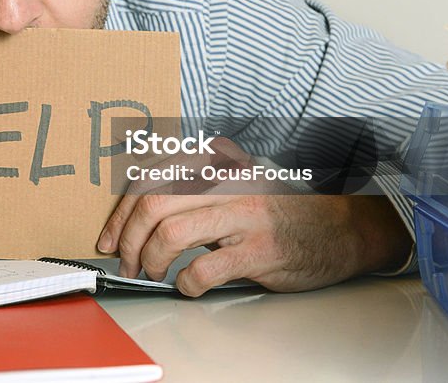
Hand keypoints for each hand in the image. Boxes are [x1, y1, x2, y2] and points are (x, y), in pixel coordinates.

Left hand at [98, 138, 411, 295]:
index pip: (146, 179)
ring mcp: (243, 213)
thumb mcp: (230, 184)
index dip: (119, 213)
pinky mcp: (258, 248)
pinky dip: (185, 284)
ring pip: (169, 235)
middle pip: (151, 206)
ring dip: (150, 262)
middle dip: (127, 241)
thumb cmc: (277, 210)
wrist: (338, 228)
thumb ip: (188, 189)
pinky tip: (189, 286)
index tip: (109, 237)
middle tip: (127, 263)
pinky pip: (203, 269)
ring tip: (154, 273)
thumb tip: (133, 219)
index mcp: (213, 160)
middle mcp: (225, 179)